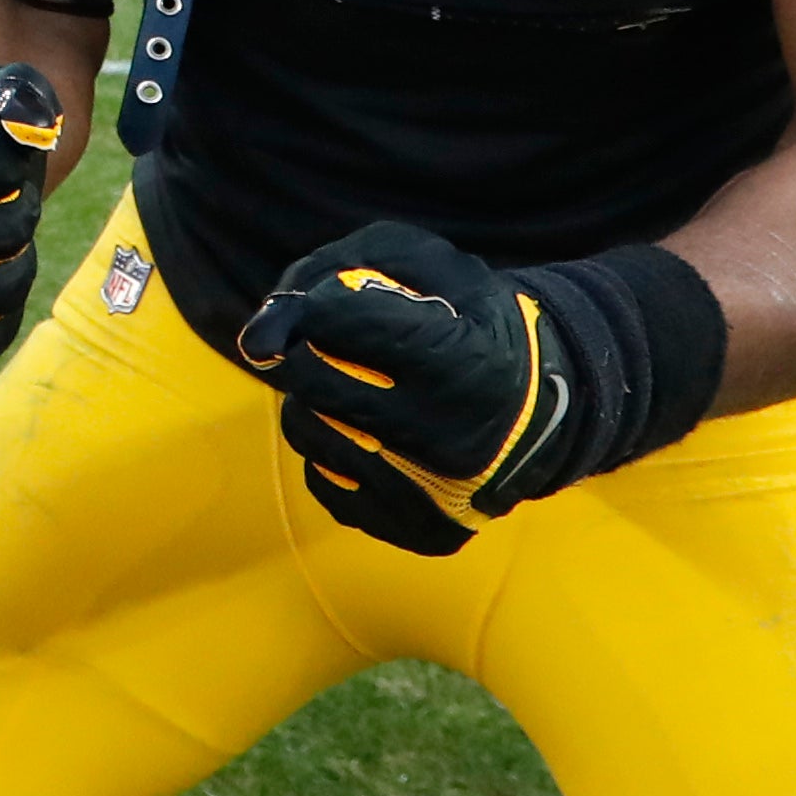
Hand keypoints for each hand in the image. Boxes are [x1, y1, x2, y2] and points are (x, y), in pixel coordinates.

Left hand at [236, 221, 583, 555]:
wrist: (539, 407)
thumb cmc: (469, 322)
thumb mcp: (422, 264)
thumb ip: (329, 272)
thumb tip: (256, 341)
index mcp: (465, 362)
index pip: (337, 320)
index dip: (323, 306)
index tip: (340, 307)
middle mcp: (452, 439)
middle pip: (311, 376)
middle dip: (313, 349)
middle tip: (342, 346)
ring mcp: (436, 495)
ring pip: (307, 427)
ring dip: (315, 397)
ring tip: (359, 387)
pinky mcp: (418, 532)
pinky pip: (323, 477)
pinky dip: (332, 447)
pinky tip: (371, 433)